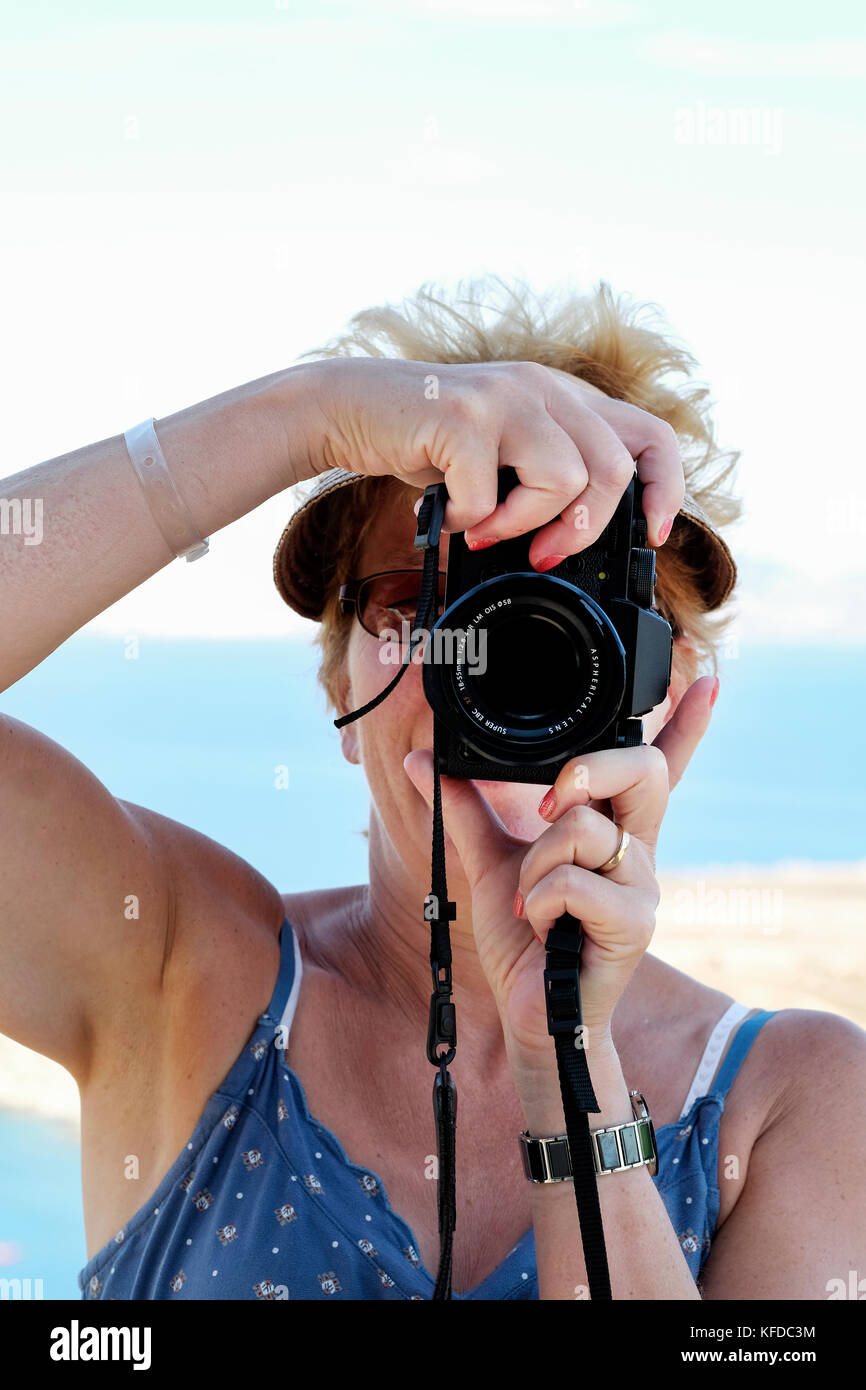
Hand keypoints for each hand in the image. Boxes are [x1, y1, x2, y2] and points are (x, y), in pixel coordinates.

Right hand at [305, 356, 682, 556]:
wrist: (348, 408)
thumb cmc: (426, 441)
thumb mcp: (501, 455)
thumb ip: (544, 477)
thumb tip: (577, 542)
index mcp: (564, 398)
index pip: (651, 436)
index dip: (665, 490)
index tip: (653, 536)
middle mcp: (544, 388)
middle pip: (613, 470)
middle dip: (582, 530)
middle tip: (543, 556)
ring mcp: (506, 397)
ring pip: (565, 480)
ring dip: (524, 524)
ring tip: (486, 529)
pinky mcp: (464, 415)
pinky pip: (491, 494)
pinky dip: (470, 521)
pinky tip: (447, 515)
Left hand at [403, 675, 718, 1067]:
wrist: (531, 1012)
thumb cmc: (524, 940)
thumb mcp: (488, 861)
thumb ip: (461, 808)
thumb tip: (420, 760)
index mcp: (613, 829)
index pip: (659, 768)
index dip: (688, 726)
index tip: (708, 683)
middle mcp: (637, 849)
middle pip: (643, 770)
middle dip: (589, 770)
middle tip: (549, 801)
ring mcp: (642, 885)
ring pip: (586, 829)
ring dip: (536, 864)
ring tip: (531, 902)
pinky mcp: (635, 922)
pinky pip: (575, 881)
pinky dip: (540, 900)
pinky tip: (543, 927)